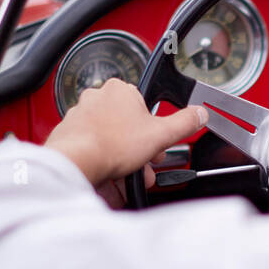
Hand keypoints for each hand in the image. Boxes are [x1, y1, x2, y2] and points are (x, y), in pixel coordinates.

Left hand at [45, 79, 207, 187]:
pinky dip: (100, 163)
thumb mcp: (161, 134)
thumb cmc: (111, 144)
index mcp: (121, 91)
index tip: (154, 145)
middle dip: (137, 149)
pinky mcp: (69, 134)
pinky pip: (90, 148)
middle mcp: (97, 98)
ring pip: (108, 138)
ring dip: (120, 159)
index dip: (152, 129)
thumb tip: (199, 114)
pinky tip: (108, 178)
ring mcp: (80, 115)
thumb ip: (184, 123)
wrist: (76, 161)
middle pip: (126, 125)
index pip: (144, 106)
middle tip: (143, 164)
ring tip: (127, 177)